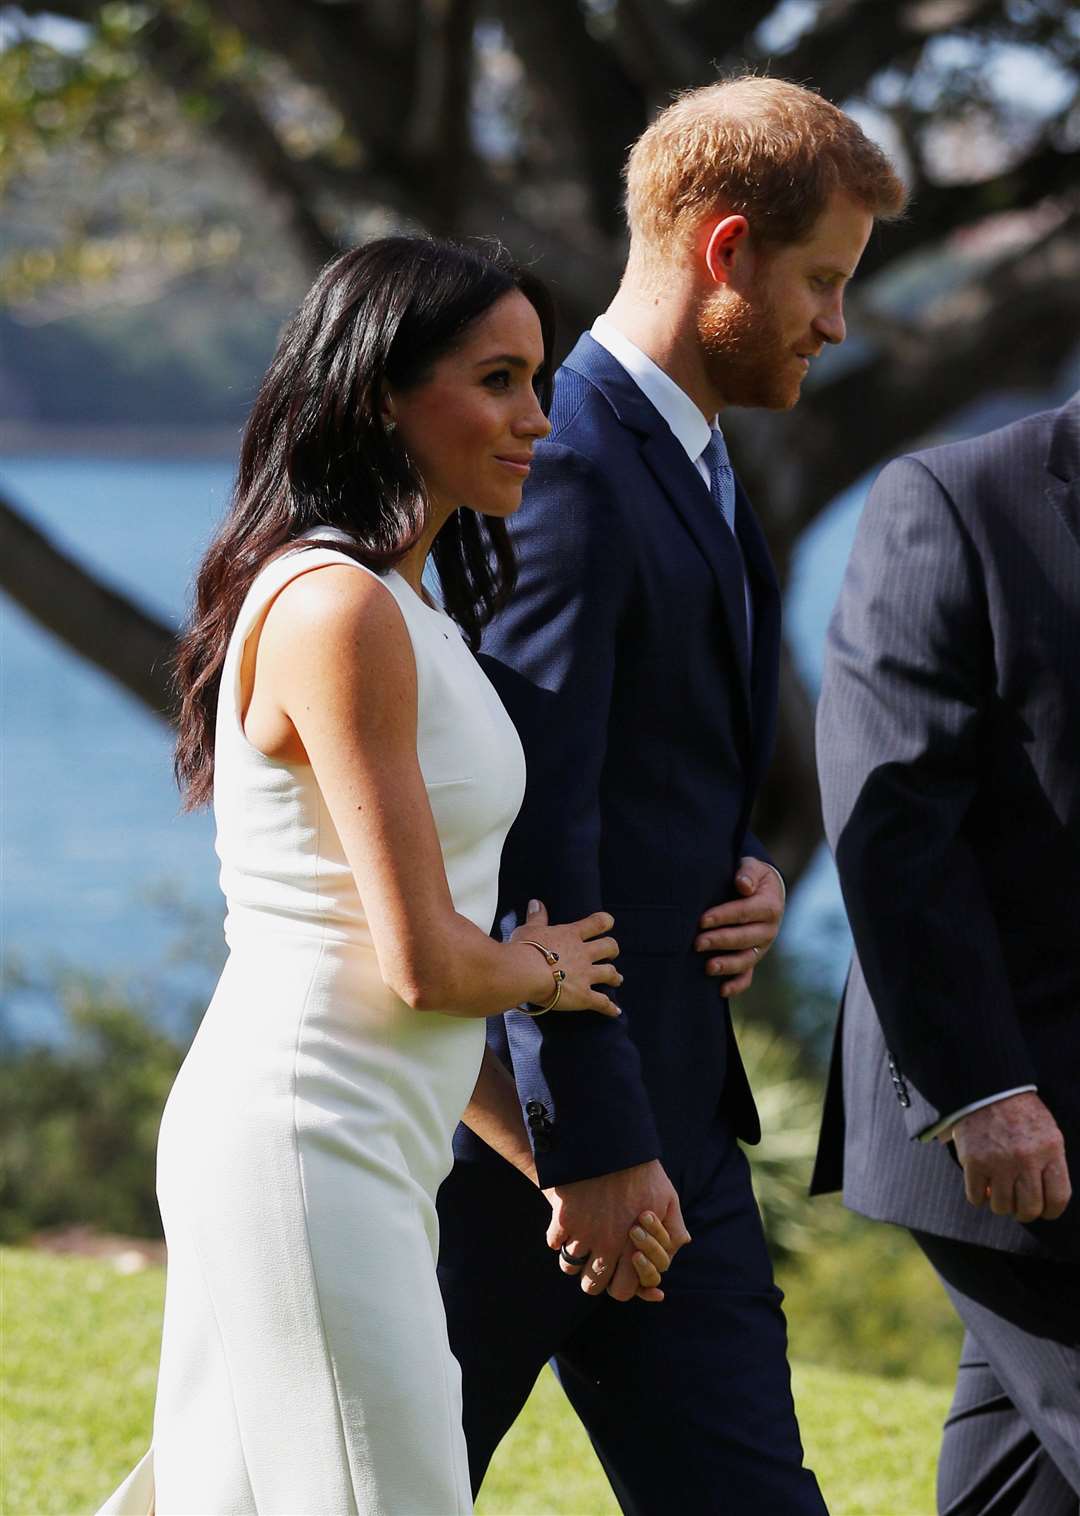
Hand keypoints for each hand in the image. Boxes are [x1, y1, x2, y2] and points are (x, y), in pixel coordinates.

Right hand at [510, 900, 621, 1017]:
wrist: (524, 973)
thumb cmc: (524, 949)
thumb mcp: (529, 929)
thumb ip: (537, 917)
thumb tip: (536, 902)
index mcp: (571, 935)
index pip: (597, 923)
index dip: (605, 922)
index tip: (607, 923)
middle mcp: (583, 953)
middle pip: (609, 947)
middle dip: (612, 950)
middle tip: (611, 953)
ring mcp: (586, 975)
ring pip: (610, 973)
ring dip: (615, 976)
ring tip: (617, 979)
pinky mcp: (584, 996)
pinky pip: (602, 1003)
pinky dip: (610, 1008)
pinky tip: (616, 1011)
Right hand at [543, 1160, 690, 1301]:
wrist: (612, 1144)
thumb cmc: (643, 1172)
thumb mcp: (668, 1199)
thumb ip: (674, 1229)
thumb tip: (679, 1247)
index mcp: (633, 1247)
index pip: (622, 1290)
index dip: (617, 1286)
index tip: (614, 1273)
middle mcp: (608, 1246)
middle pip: (591, 1285)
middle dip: (591, 1277)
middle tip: (593, 1261)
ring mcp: (583, 1234)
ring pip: (570, 1266)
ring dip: (573, 1257)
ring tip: (578, 1242)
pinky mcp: (563, 1219)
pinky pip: (553, 1243)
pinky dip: (557, 1237)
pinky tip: (565, 1226)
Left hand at [694, 857, 783, 996]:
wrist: (765, 890)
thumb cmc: (752, 877)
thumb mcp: (753, 866)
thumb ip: (747, 872)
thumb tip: (743, 885)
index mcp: (769, 906)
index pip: (745, 912)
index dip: (724, 916)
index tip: (703, 919)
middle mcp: (768, 929)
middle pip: (745, 938)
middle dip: (720, 941)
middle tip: (697, 943)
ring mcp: (762, 946)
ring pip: (747, 959)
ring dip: (728, 965)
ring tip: (708, 968)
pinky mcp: (754, 957)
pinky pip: (748, 975)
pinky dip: (737, 985)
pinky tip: (721, 991)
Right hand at [950, 1092, 1070, 1222]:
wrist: (988, 1089)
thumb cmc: (1020, 1113)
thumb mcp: (1048, 1133)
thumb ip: (1050, 1164)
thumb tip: (1046, 1199)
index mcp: (1050, 1150)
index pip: (1058, 1198)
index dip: (1051, 1211)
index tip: (1044, 1210)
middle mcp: (1026, 1158)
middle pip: (1029, 1208)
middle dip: (1024, 1213)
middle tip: (1018, 1207)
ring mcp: (998, 1161)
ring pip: (1002, 1206)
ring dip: (1000, 1205)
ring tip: (998, 1193)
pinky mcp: (974, 1161)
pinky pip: (975, 1197)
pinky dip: (978, 1197)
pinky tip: (981, 1187)